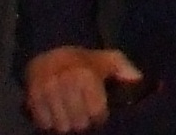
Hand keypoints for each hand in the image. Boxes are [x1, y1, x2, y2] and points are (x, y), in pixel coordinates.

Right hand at [23, 45, 140, 131]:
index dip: (100, 116)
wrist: (51, 48)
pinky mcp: (33, 99)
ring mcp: (48, 92)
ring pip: (62, 127)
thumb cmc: (85, 59)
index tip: (99, 113)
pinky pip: (44, 124)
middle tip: (83, 114)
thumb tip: (142, 83)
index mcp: (87, 76)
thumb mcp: (110, 59)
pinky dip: (50, 123)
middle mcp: (66, 84)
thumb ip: (127, 71)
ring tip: (70, 115)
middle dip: (83, 121)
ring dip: (67, 124)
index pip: (97, 114)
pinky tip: (56, 113)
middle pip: (79, 124)